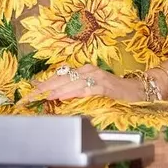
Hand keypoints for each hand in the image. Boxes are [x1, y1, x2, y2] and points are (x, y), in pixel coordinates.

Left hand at [28, 64, 145, 102]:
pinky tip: (65, 96)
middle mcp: (88, 71)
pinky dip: (75, 92)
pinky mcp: (105, 86)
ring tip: (44, 95)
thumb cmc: (114, 92)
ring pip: (72, 83)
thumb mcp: (92, 89)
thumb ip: (76, 91)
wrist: (138, 90)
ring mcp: (97, 77)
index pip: (60, 77)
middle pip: (62, 78)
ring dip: (57, 90)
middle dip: (45, 87)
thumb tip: (56, 96)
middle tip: (30, 95)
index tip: (29, 92)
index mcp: (83, 71)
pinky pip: (87, 89)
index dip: (43, 84)